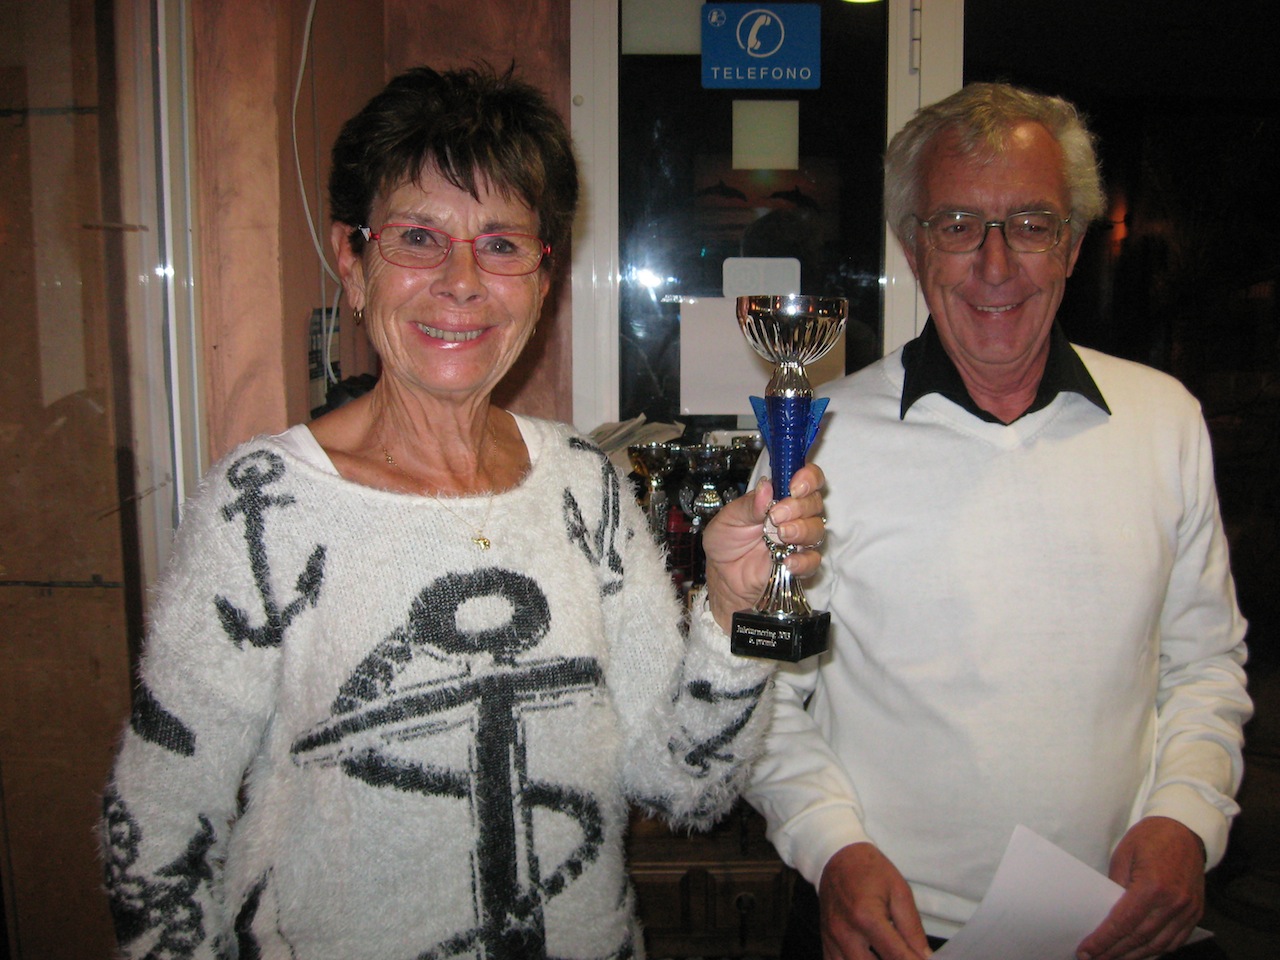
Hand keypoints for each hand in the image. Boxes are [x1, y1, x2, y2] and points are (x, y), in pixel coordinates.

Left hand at [701, 464, 825, 632]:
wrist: (723, 575)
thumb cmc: (726, 542)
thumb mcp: (728, 519)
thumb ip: (748, 505)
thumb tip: (766, 488)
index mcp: (779, 497)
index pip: (806, 479)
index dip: (807, 478)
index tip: (795, 486)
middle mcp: (794, 516)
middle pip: (814, 502)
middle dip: (798, 506)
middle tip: (776, 515)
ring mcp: (799, 540)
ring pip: (817, 529)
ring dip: (802, 530)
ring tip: (781, 535)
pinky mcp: (800, 564)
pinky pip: (813, 561)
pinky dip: (803, 561)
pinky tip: (787, 561)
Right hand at [819, 842, 931, 959]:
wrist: (837, 856)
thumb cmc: (870, 870)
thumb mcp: (899, 891)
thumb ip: (912, 928)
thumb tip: (925, 957)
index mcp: (866, 917)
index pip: (897, 955)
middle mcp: (845, 932)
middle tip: (908, 957)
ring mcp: (832, 938)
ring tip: (889, 956)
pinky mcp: (826, 941)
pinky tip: (868, 958)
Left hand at [1076, 817, 1205, 959]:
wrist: (1185, 829)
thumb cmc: (1150, 838)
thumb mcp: (1123, 855)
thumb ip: (1116, 885)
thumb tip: (1105, 913)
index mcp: (1152, 886)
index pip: (1123, 923)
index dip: (1103, 940)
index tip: (1087, 951)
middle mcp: (1173, 903)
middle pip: (1139, 939)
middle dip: (1115, 952)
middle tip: (1095, 959)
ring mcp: (1187, 910)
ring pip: (1158, 945)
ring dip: (1135, 956)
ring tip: (1114, 959)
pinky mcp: (1196, 912)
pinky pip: (1176, 940)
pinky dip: (1157, 950)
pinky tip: (1140, 953)